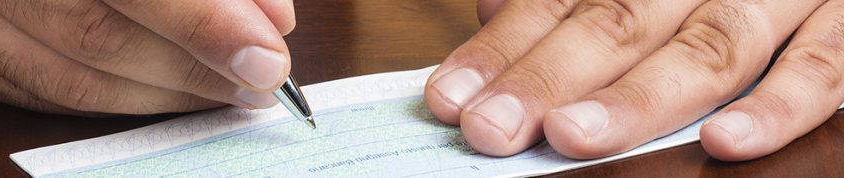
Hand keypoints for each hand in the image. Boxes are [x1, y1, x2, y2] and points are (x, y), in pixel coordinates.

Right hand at [0, 0, 295, 115]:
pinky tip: (168, 92)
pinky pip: (43, 95)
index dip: (203, 24)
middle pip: (97, 37)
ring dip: (163, 96)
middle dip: (194, 68)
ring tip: (226, 90)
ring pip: (71, 81)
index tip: (267, 55)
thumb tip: (270, 18)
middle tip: (259, 80)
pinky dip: (118, 101)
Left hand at [426, 0, 843, 160]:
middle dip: (548, 78)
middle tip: (492, 127)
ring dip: (637, 97)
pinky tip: (727, 145)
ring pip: (706, 46)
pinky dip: (780, 105)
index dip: (501, 51)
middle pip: (616, 21)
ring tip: (572, 136)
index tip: (451, 98)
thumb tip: (493, 11)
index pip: (556, 0)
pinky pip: (823, 64)